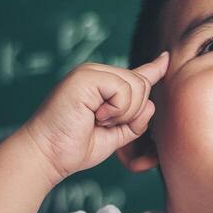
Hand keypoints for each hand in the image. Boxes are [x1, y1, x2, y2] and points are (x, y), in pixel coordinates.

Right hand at [20, 52, 168, 183]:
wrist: (47, 154)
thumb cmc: (74, 147)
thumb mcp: (114, 135)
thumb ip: (134, 121)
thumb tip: (151, 104)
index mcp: (101, 85)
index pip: (135, 74)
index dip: (153, 68)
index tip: (165, 58)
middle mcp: (96, 73)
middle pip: (142, 83)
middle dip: (132, 112)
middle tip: (103, 124)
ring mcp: (90, 72)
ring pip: (136, 86)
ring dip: (123, 113)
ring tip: (97, 121)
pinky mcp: (86, 77)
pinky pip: (123, 90)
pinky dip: (116, 110)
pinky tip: (96, 116)